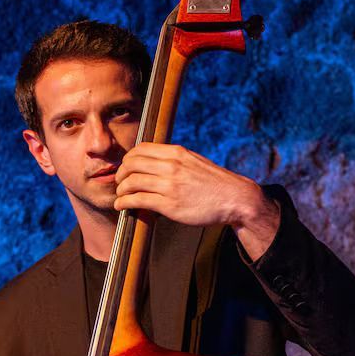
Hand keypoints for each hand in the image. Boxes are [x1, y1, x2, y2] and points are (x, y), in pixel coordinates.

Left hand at [114, 143, 280, 259]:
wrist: (234, 198)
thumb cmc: (214, 183)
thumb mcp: (194, 161)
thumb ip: (174, 160)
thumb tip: (155, 162)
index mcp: (176, 153)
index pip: (140, 149)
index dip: (128, 159)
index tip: (126, 168)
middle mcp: (171, 166)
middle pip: (132, 164)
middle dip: (121, 173)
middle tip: (120, 182)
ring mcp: (169, 185)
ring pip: (131, 182)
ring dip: (121, 190)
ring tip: (121, 196)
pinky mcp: (169, 204)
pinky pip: (137, 200)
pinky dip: (124, 202)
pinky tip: (122, 206)